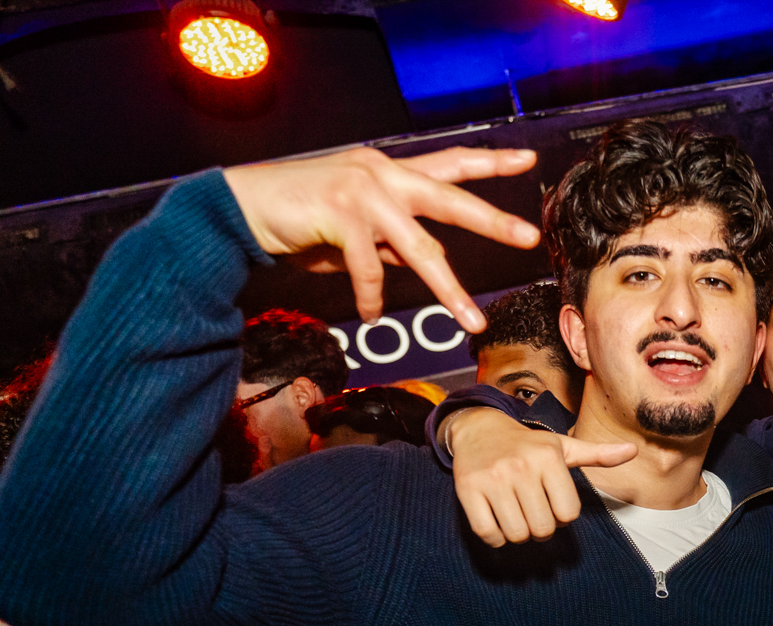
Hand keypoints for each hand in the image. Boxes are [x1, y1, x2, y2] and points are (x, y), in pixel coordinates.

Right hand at [222, 146, 540, 330]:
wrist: (243, 209)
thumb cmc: (301, 219)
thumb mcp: (357, 230)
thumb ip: (392, 240)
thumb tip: (425, 262)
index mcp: (391, 171)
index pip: (450, 163)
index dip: (489, 162)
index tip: (527, 160)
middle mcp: (383, 173)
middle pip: (450, 197)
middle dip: (492, 220)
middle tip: (529, 236)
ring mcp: (363, 191)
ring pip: (419, 248)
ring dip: (448, 289)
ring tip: (471, 319)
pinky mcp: (341, 213)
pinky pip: (370, 268)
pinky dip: (372, 296)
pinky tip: (371, 314)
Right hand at [446, 407, 636, 546]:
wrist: (480, 430)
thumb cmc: (529, 445)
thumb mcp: (563, 446)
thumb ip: (598, 455)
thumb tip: (633, 451)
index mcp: (548, 457)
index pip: (568, 514)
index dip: (562, 516)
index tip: (552, 503)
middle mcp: (520, 466)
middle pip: (543, 528)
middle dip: (541, 528)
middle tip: (533, 511)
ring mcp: (492, 478)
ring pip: (517, 534)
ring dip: (519, 533)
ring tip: (516, 514)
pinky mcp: (468, 490)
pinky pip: (488, 534)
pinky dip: (495, 537)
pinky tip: (497, 521)